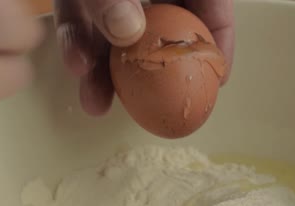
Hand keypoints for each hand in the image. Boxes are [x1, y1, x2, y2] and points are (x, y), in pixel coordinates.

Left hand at [53, 0, 234, 115]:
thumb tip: (126, 31)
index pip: (213, 7)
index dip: (219, 44)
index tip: (216, 81)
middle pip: (163, 29)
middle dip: (153, 72)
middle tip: (152, 106)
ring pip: (116, 32)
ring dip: (103, 69)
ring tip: (94, 100)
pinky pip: (79, 16)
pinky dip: (76, 40)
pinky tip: (74, 62)